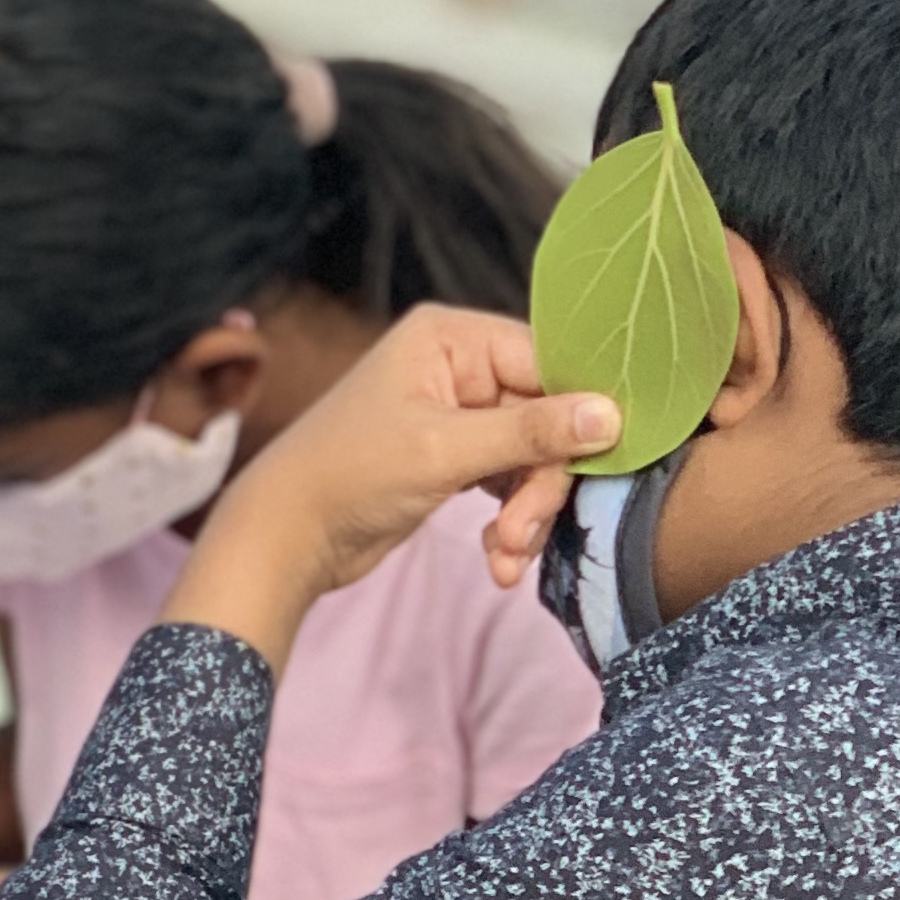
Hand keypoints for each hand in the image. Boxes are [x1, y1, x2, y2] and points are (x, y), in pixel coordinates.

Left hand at [165, 307, 619, 677]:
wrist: (287, 538)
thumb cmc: (350, 476)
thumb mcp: (444, 452)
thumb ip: (530, 433)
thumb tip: (613, 414)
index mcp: (451, 337)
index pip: (549, 362)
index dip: (580, 414)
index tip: (605, 460)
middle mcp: (459, 366)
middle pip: (548, 418)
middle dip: (542, 483)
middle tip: (525, 532)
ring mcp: (459, 414)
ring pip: (533, 458)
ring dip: (528, 513)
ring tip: (506, 557)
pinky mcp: (456, 459)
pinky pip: (510, 484)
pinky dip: (511, 524)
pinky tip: (499, 562)